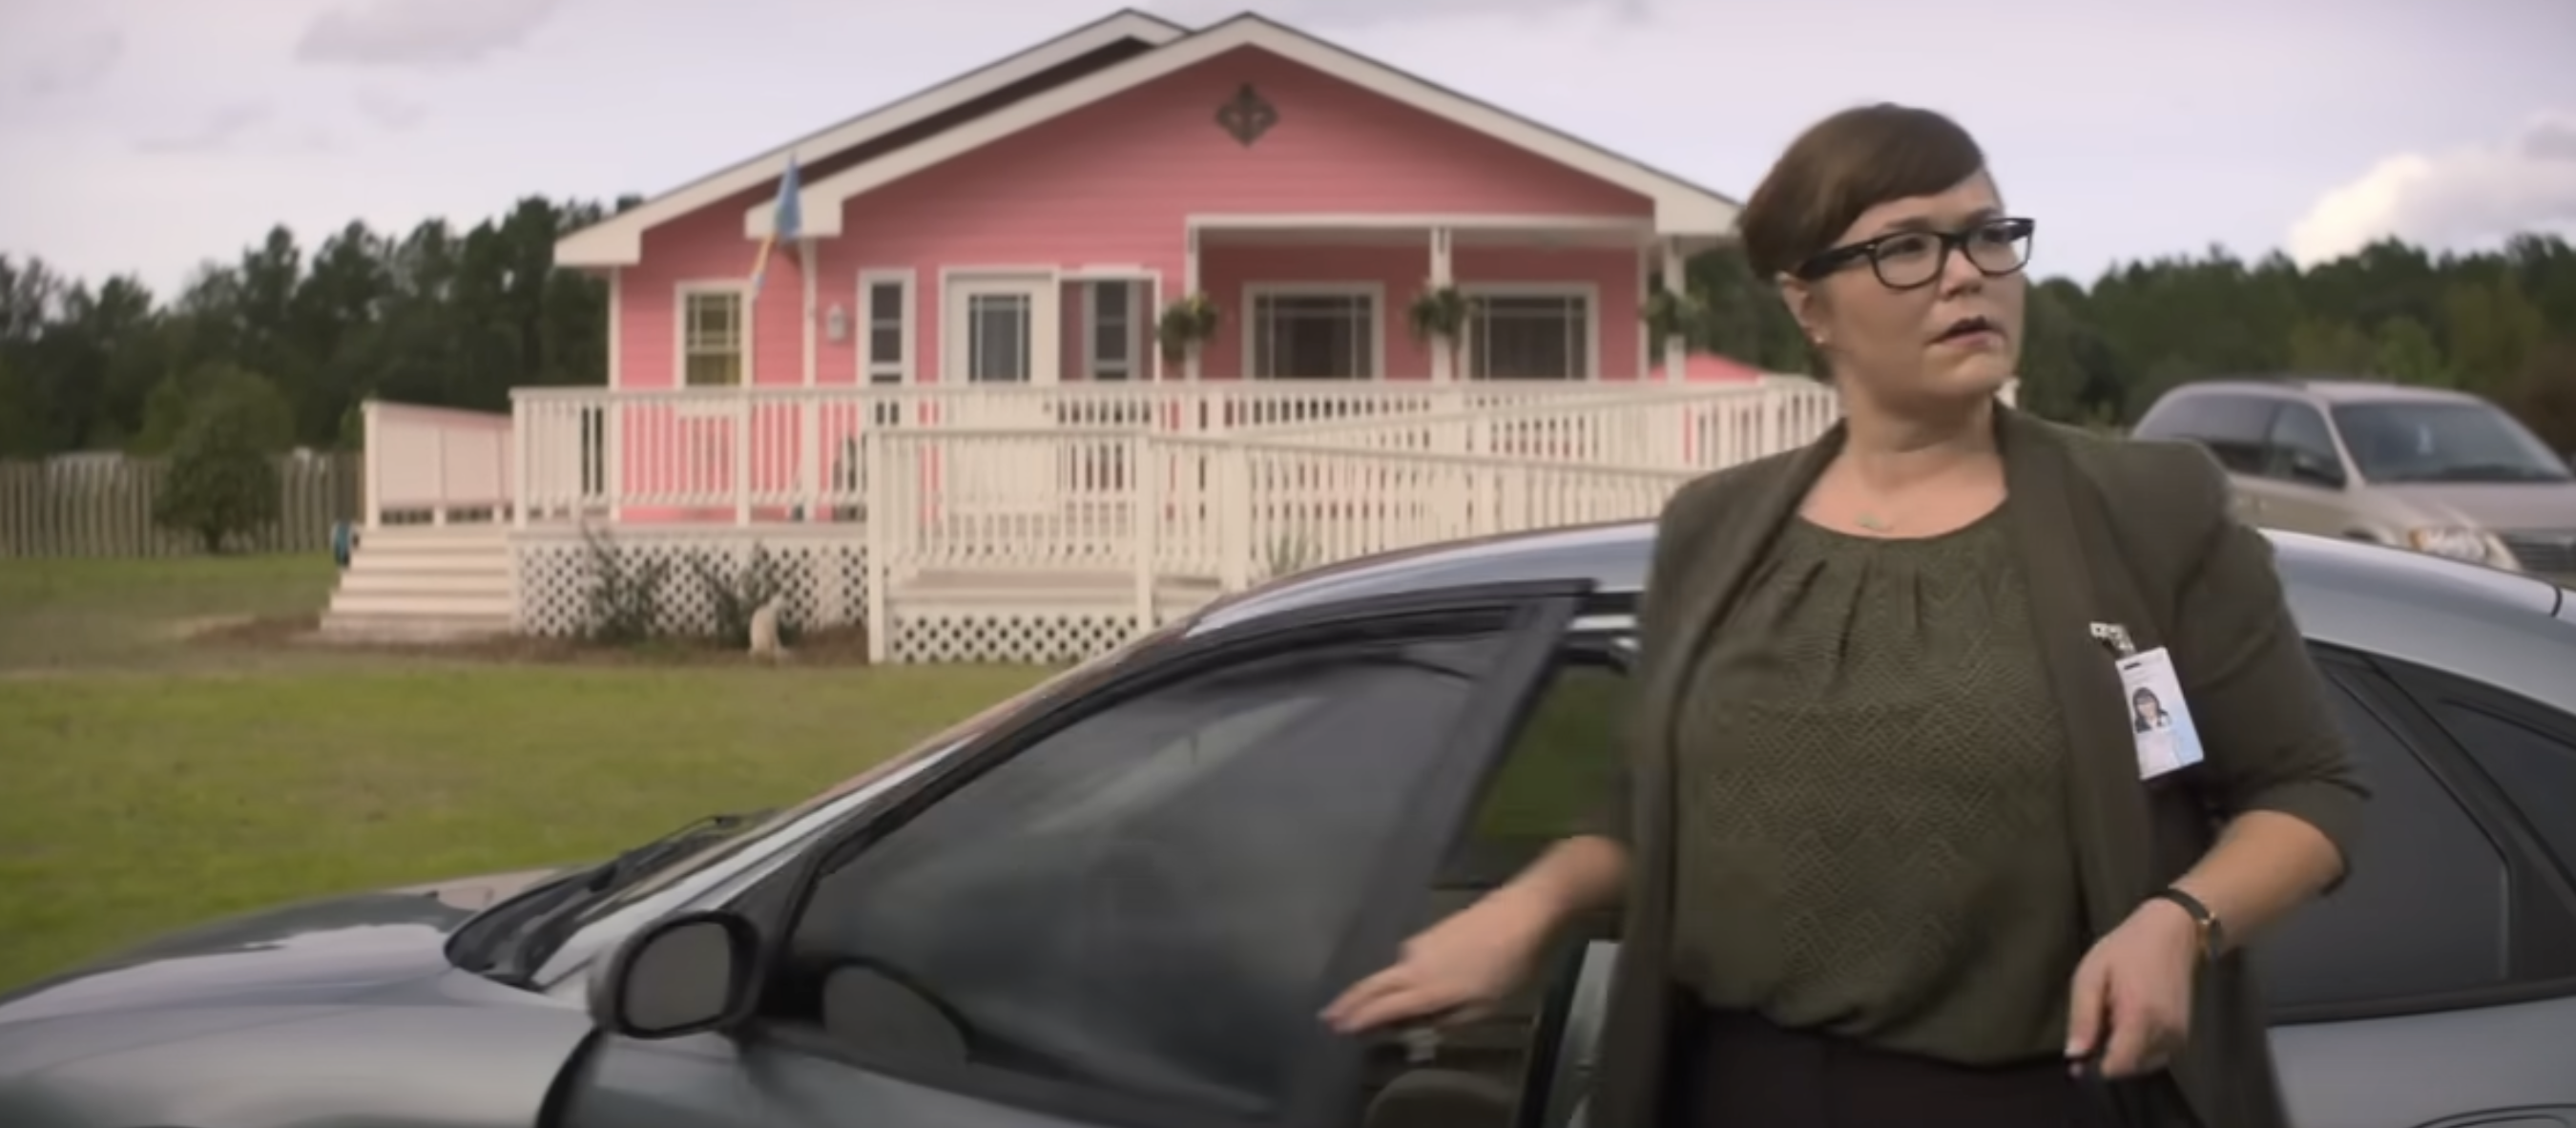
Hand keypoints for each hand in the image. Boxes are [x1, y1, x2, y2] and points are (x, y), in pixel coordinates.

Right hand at [1321, 887, 1556, 1034]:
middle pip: (1373, 986)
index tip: (1337, 1029)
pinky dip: (1392, 977)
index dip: (1359, 1020)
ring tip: (1358, 1006)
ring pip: (1387, 972)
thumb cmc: (1507, 965)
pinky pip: (1402, 962)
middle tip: (1327, 1016)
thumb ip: (1449, 1019)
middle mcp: (1413, 964)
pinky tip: (1396, 985)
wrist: (1522, 913)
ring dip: (1371, 989)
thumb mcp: (1484, 1006)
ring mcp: (1419, 945)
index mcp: (1426, 988)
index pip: (1383, 1008)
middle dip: (1349, 1002)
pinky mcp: (1430, 933)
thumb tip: (1421, 1026)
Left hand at [2065, 897, 2201, 1077]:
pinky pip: (2156, 1056)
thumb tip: (2074, 1055)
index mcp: (2140, 1016)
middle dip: (2108, 1056)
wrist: (2174, 932)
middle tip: (2099, 1024)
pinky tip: (2131, 1021)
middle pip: (2128, 1069)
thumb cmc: (2125, 949)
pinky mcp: (2184, 1035)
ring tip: (2115, 1017)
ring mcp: (2179, 1035)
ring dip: (2124, 1052)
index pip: (2117, 1067)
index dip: (2094, 1067)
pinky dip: (2140, 1048)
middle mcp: (2165, 1032)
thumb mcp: (2090, 975)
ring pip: (2142, 1065)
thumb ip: (2083, 1018)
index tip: (2079, 1055)